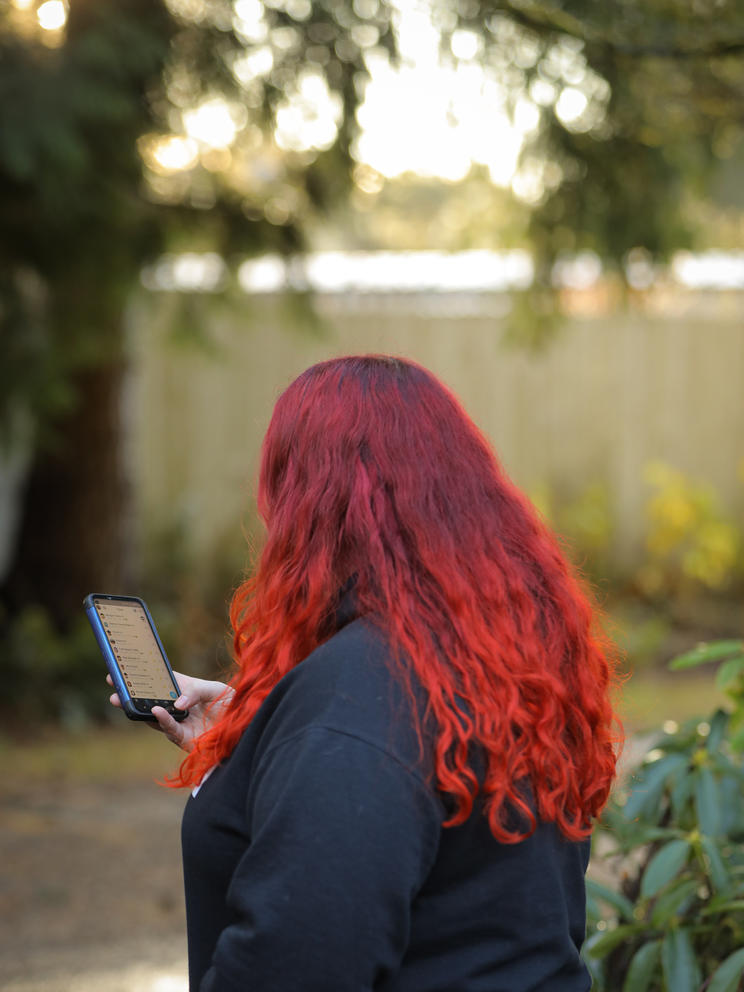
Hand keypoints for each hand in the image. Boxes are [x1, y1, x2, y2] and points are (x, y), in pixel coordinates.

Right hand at [107, 672, 232, 750]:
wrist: (246, 727)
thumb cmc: (232, 704)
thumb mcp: (215, 689)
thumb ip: (195, 691)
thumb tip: (177, 703)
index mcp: (183, 689)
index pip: (159, 680)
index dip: (142, 674)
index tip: (124, 666)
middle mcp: (177, 706)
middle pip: (149, 698)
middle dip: (130, 692)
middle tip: (112, 683)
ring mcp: (178, 722)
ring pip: (152, 715)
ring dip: (137, 708)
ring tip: (122, 699)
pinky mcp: (183, 738)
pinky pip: (169, 728)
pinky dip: (161, 720)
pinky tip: (155, 710)